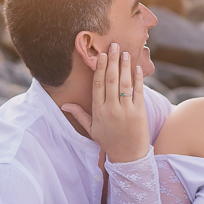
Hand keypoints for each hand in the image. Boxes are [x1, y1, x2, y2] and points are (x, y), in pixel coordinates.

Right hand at [63, 43, 149, 162]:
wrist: (129, 157)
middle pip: (110, 80)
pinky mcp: (139, 112)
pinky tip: (136, 67)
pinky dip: (137, 78)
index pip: (97, 85)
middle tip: (114, 46)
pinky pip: (138, 92)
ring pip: (124, 84)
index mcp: (98, 112)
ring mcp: (126, 111)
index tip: (101, 55)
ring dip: (124, 66)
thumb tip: (64, 105)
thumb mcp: (92, 130)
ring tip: (125, 53)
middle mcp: (111, 110)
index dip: (99, 68)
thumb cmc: (109, 142)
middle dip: (112, 61)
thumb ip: (80, 115)